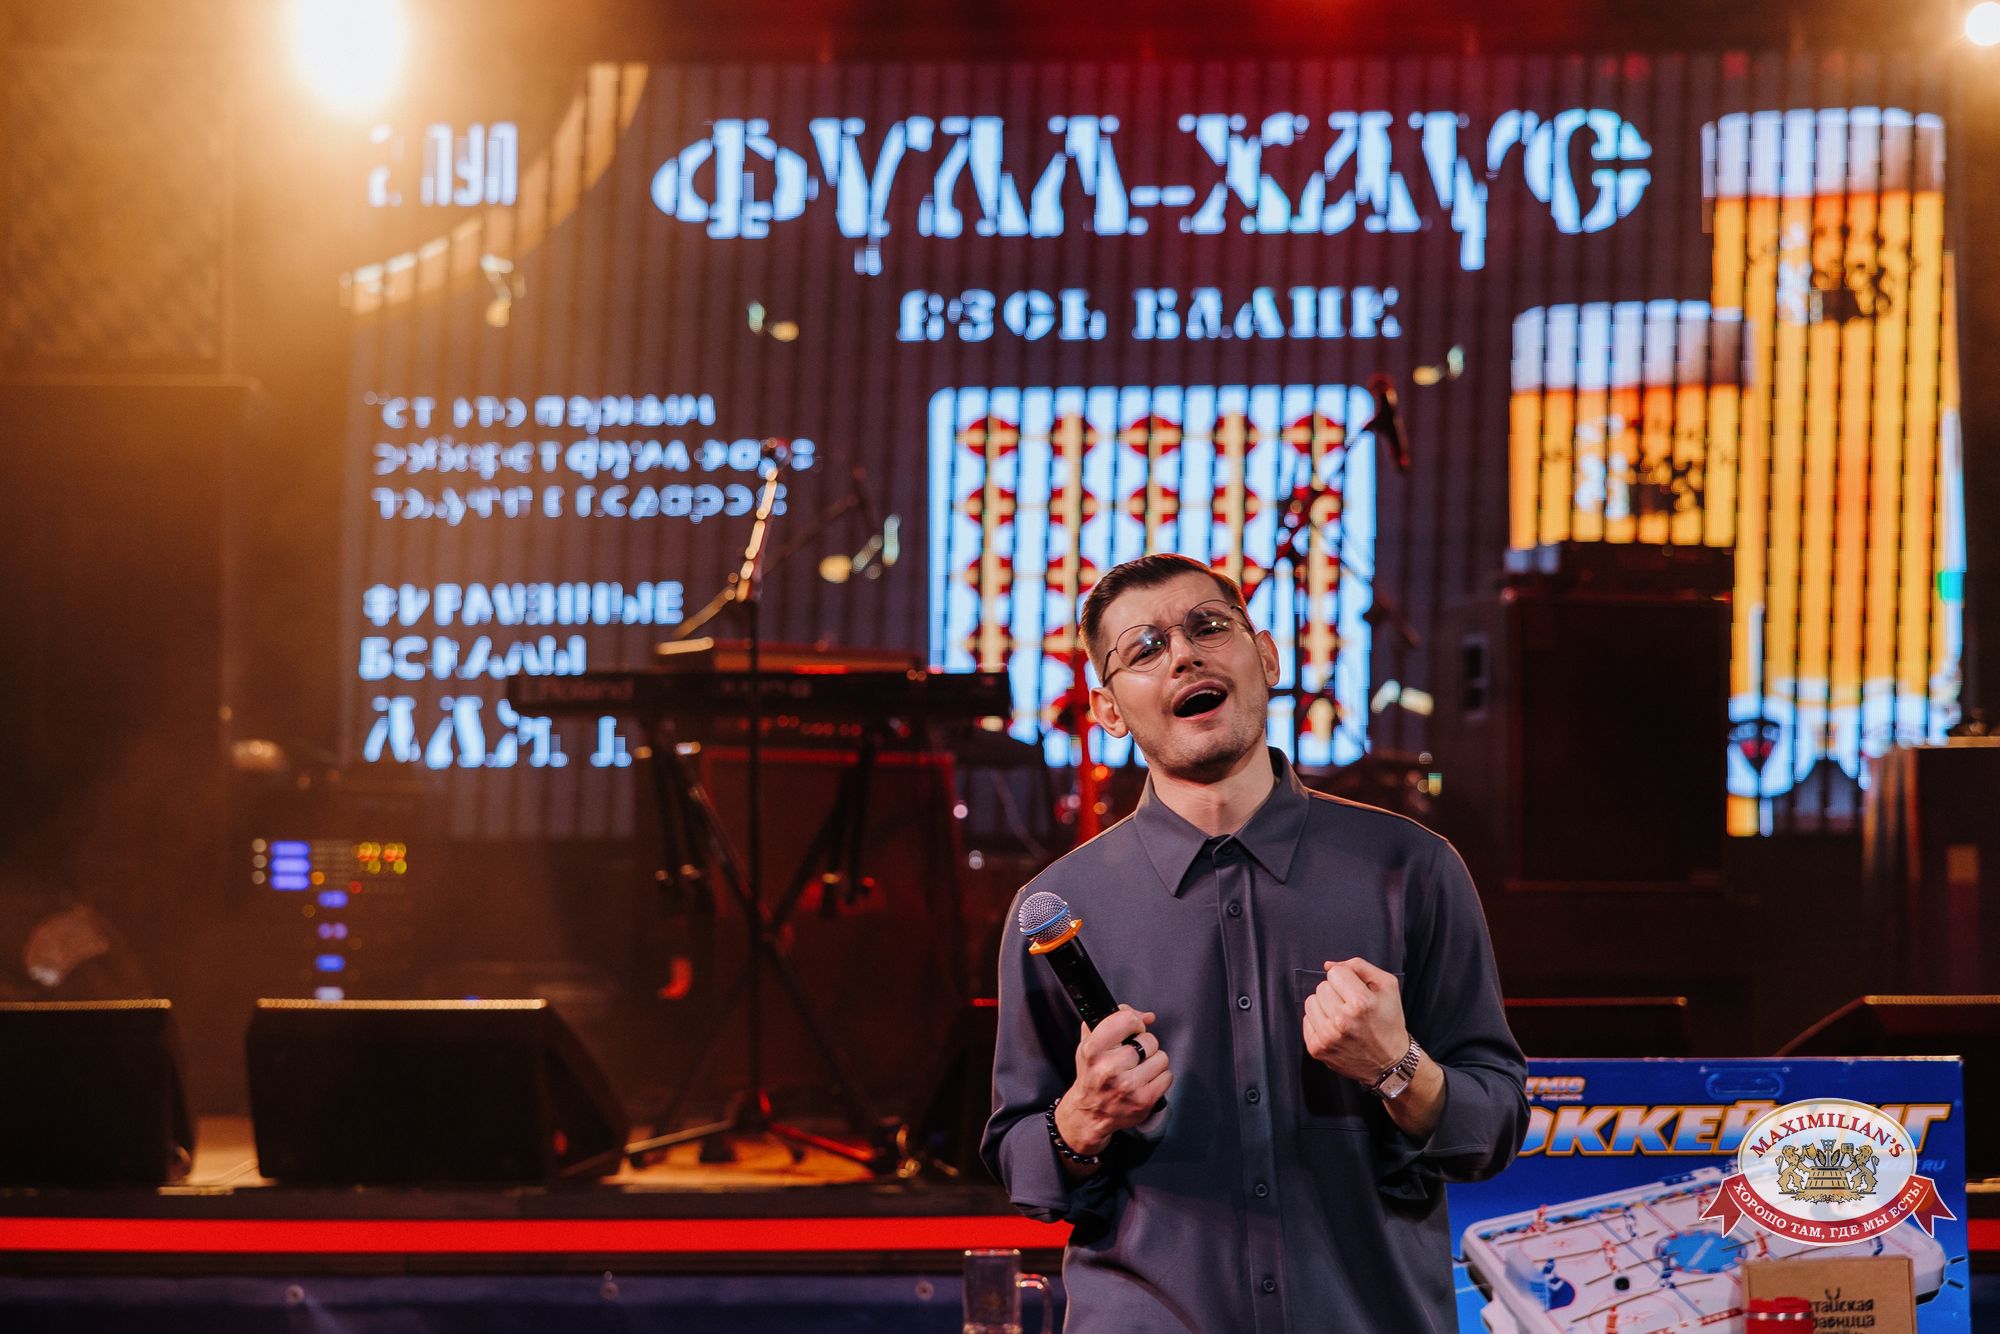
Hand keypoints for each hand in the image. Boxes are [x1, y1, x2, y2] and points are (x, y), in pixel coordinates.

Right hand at [1055, 1003, 1172, 1156]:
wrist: (1090, 1113)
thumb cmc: (1092, 1075)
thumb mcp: (1090, 1043)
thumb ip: (1114, 1020)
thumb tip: (1148, 1016)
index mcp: (1093, 1050)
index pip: (1126, 1020)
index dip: (1134, 1023)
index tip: (1131, 1031)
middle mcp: (1109, 1068)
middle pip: (1149, 1040)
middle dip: (1144, 1045)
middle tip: (1132, 1056)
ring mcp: (1128, 1086)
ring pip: (1161, 1057)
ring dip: (1153, 1061)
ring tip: (1139, 1069)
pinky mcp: (1144, 1100)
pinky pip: (1167, 1076)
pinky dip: (1159, 1077)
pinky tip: (1145, 1081)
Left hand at [1302, 957, 1409, 1084]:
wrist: (1390, 1063)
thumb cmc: (1389, 1021)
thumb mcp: (1387, 986)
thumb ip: (1359, 966)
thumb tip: (1328, 966)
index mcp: (1361, 1003)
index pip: (1335, 973)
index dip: (1347, 979)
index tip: (1357, 992)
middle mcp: (1342, 1021)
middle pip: (1321, 987)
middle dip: (1336, 993)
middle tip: (1351, 1007)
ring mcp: (1327, 1037)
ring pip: (1310, 1002)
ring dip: (1325, 1006)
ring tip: (1342, 1017)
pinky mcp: (1317, 1049)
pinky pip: (1306, 1020)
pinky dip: (1319, 1022)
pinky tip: (1335, 1029)